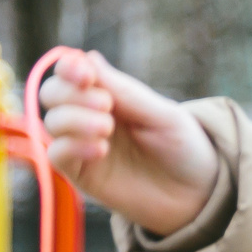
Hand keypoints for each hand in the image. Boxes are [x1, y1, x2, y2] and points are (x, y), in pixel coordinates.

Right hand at [37, 50, 222, 235]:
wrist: (198, 195)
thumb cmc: (185, 149)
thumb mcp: (164, 115)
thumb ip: (125, 92)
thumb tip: (87, 56)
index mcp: (111, 94)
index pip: (72, 72)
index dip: (69, 67)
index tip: (84, 73)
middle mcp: (90, 116)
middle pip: (52, 92)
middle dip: (70, 92)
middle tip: (105, 105)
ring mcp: (83, 144)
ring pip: (52, 122)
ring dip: (74, 119)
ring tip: (107, 128)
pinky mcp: (81, 174)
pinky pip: (57, 155)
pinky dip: (72, 146)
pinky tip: (100, 150)